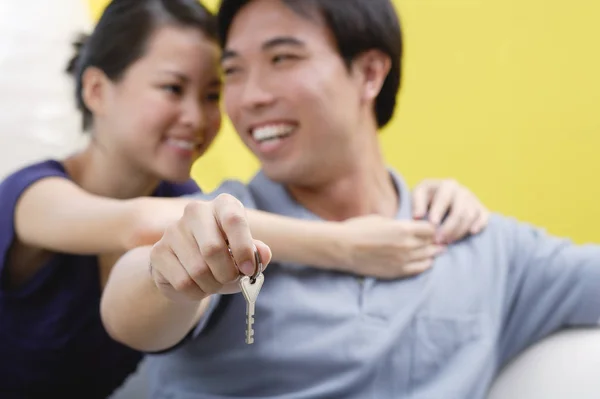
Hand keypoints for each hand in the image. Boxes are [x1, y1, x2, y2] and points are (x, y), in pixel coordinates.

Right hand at [149, 194, 271, 302]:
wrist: (191, 268)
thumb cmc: (225, 258)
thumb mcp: (246, 256)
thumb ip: (257, 254)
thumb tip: (263, 253)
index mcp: (223, 205)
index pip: (233, 219)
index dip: (243, 248)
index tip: (248, 270)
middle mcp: (196, 211)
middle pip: (212, 248)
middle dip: (227, 273)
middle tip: (231, 280)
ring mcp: (173, 230)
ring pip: (198, 270)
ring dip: (212, 285)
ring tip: (214, 282)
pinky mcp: (158, 252)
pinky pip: (183, 282)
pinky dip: (197, 292)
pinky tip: (199, 286)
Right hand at [340, 215, 442, 278]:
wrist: (344, 248)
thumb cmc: (359, 229)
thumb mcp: (382, 219)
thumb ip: (401, 224)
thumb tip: (412, 227)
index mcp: (404, 228)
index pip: (430, 228)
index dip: (432, 228)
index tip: (430, 228)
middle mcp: (407, 245)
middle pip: (431, 243)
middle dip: (435, 240)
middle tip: (438, 240)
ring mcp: (403, 260)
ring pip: (428, 257)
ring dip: (432, 253)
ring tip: (435, 250)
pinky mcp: (397, 272)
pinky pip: (419, 269)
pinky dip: (425, 264)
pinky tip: (426, 261)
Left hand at [412, 179, 488, 243]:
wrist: (438, 199)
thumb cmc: (425, 198)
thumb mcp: (418, 195)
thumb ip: (417, 204)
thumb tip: (418, 216)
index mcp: (446, 185)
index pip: (444, 199)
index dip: (438, 212)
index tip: (432, 225)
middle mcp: (462, 191)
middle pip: (459, 211)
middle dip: (449, 228)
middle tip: (438, 240)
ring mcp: (473, 200)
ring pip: (470, 217)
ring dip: (459, 231)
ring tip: (447, 241)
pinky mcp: (480, 209)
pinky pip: (484, 217)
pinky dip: (479, 225)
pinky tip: (471, 233)